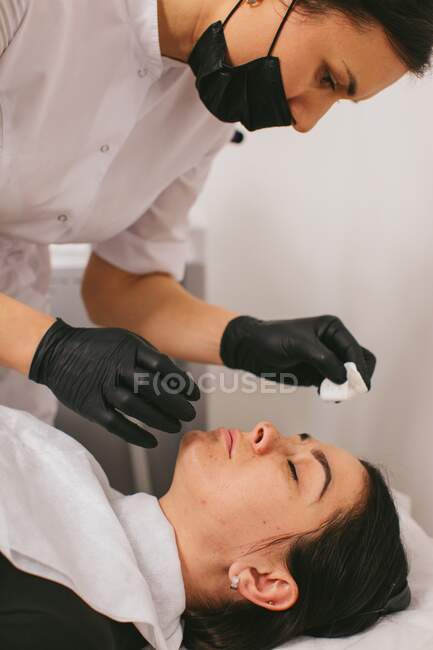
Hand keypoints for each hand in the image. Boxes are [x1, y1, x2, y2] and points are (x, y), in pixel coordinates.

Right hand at [29, 318, 199, 446]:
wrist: (57, 352)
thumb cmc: (97, 347)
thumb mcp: (125, 340)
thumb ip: (148, 356)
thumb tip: (175, 376)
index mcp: (129, 349)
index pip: (163, 366)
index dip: (181, 383)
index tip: (194, 395)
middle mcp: (117, 367)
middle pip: (153, 388)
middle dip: (175, 403)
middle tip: (189, 414)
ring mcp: (102, 387)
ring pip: (136, 407)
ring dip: (159, 419)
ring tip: (175, 427)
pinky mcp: (90, 405)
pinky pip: (116, 423)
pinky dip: (135, 434)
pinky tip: (151, 441)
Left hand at [220, 315, 375, 389]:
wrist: (251, 349)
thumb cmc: (273, 339)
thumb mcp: (300, 345)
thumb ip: (324, 359)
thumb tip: (344, 378)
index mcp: (333, 328)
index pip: (354, 349)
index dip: (359, 367)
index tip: (358, 384)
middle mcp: (333, 343)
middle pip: (359, 362)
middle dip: (357, 377)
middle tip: (350, 391)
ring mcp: (327, 359)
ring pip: (349, 376)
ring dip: (346, 387)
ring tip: (336, 395)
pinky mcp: (318, 373)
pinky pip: (336, 385)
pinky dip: (336, 392)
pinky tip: (329, 396)